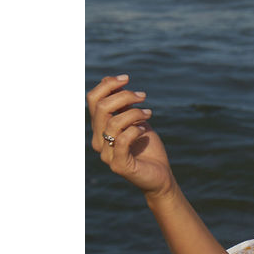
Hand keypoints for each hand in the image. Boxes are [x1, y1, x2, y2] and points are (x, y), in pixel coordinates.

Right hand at [88, 73, 175, 196]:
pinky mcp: (119, 165)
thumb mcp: (135, 120)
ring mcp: (106, 154)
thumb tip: (113, 80)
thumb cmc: (147, 147)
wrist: (161, 176)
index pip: (92, 100)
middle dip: (124, 96)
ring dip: (134, 113)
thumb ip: (123, 104)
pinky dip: (135, 130)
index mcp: (99, 128)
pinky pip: (122, 140)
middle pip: (101, 107)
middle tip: (143, 97)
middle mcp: (98, 140)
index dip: (107, 85)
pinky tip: (144, 130)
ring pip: (113, 122)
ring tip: (149, 114)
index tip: (127, 78)